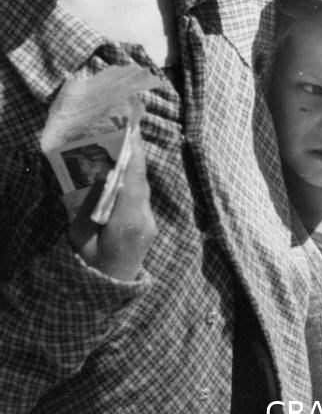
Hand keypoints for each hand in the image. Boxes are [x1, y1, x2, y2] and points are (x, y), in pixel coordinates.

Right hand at [68, 128, 156, 280]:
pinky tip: (122, 168)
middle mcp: (144, 219)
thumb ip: (86, 207)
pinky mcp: (148, 222)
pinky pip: (141, 195)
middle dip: (134, 153)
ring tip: (123, 140)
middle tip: (125, 126)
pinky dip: (133, 179)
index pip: (135, 182)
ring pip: (143, 187)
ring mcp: (149, 221)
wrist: (112, 287)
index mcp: (127, 223)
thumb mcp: (80, 237)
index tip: (132, 129)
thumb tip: (95, 175)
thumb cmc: (91, 265)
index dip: (134, 154)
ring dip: (134, 165)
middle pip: (141, 180)